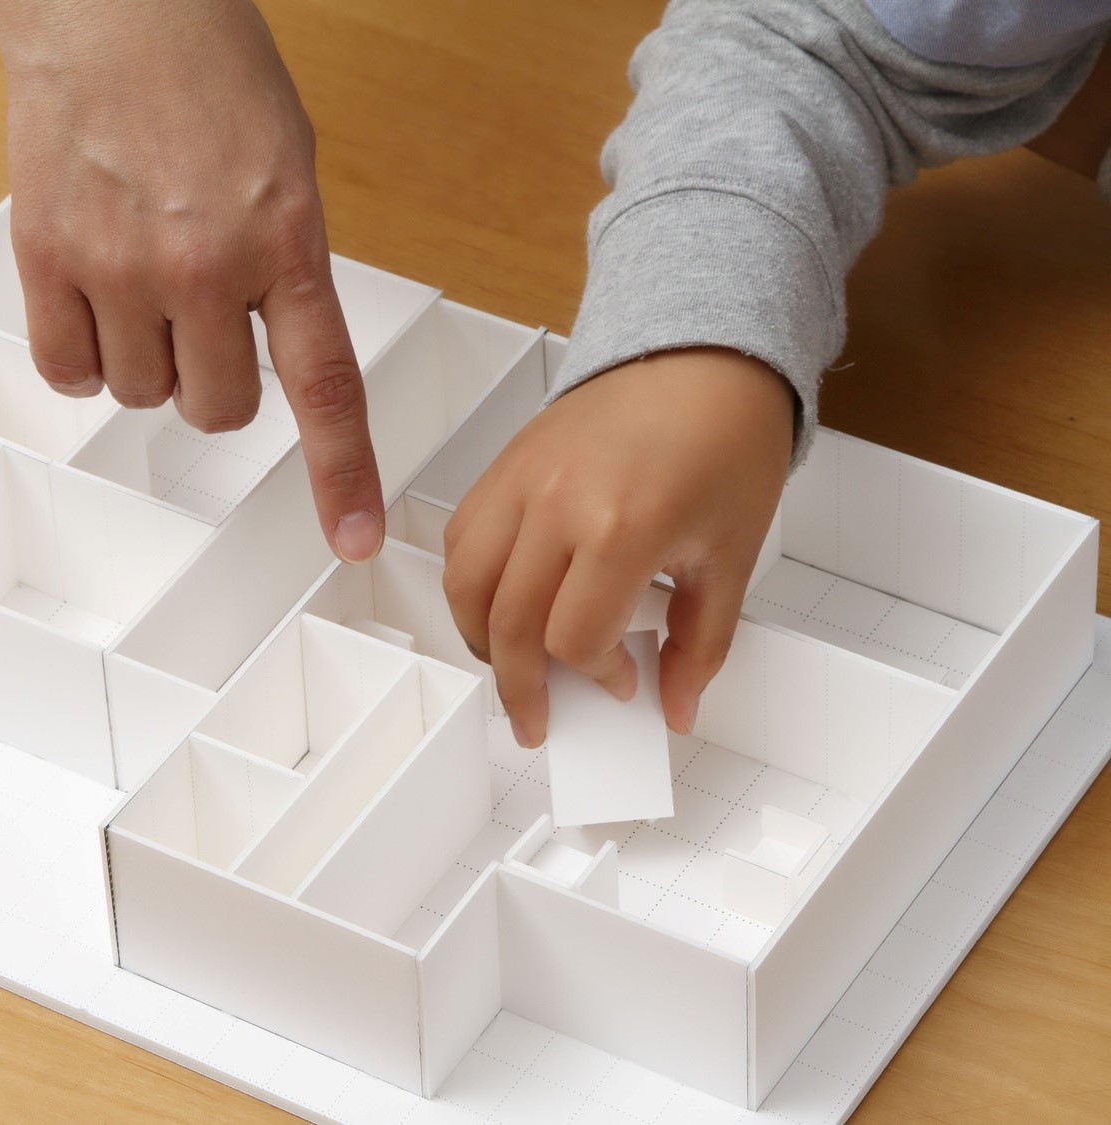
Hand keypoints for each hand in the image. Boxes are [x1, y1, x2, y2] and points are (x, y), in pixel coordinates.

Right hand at [0, 0, 384, 562]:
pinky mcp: (47, 258)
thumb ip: (286, 266)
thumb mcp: (288, 168)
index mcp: (285, 240)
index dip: (342, 475)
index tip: (354, 536)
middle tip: (201, 318)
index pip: (324, 387)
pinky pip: (68, 370)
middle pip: (216, 409)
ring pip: (140, 396)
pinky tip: (93, 298)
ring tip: (141, 282)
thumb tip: (268, 346)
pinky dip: (82, 354)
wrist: (113, 7)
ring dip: (147, 362)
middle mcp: (204, 265)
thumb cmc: (206, 70)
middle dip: (213, 380)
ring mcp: (120, 266)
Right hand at [442, 348, 794, 745]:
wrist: (701, 359)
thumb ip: (702, 643)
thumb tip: (676, 702)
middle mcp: (558, 501)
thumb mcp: (732, 555)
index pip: (574, 639)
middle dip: (522, 688)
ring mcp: (520, 480)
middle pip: (508, 625)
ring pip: (466, 586)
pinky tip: (501, 605)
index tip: (621, 681)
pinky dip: (470, 585)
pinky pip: (460, 540)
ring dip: (481, 640)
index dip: (596, 677)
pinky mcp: (501, 466)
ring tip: (512, 667)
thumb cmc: (724, 439)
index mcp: (623, 525)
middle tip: (537, 718)